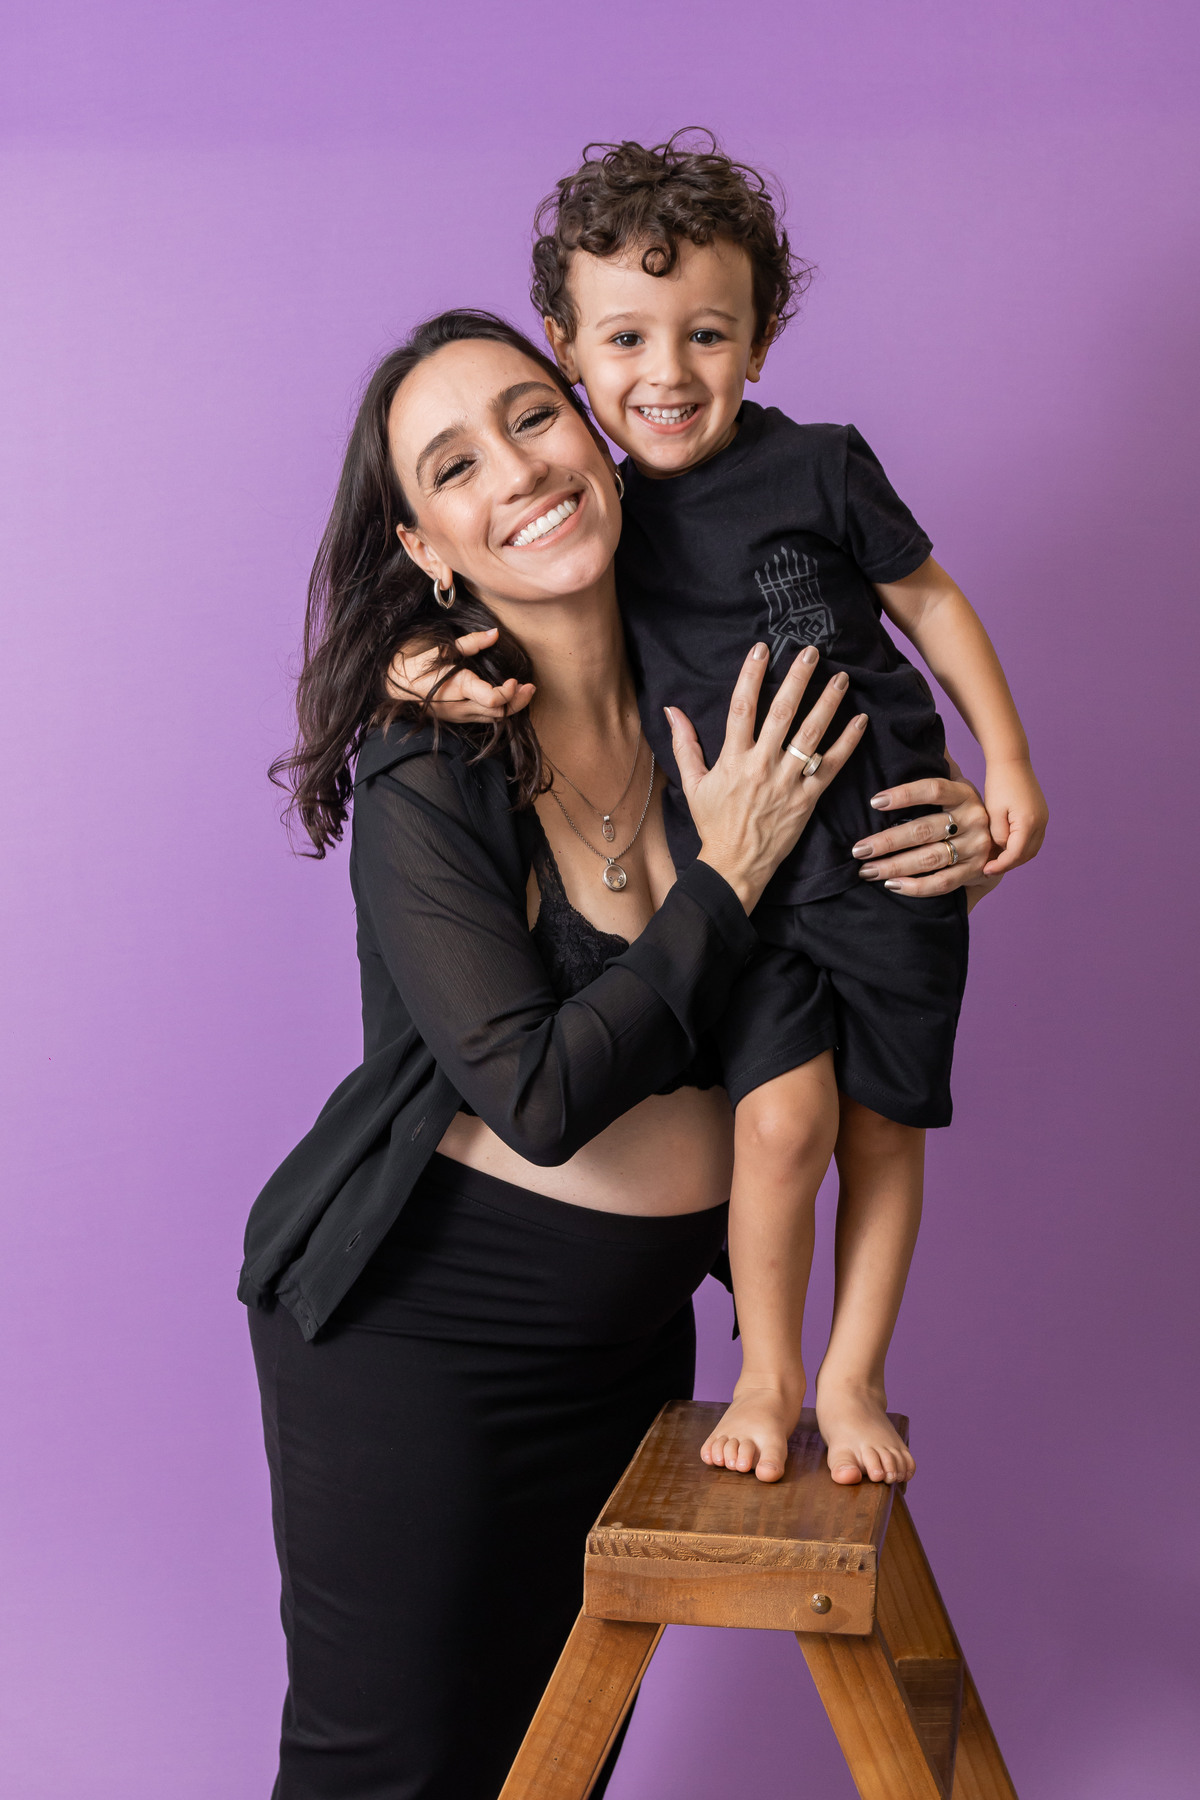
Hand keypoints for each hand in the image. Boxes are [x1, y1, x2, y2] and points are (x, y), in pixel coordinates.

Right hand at [386, 627, 535, 722]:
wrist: (397, 687)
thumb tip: (494, 633)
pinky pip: (486, 719)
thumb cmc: (418, 666)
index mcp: (458, 688)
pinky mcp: (460, 719)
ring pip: (495, 719)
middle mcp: (461, 706)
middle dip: (518, 701)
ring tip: (524, 692)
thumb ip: (471, 643)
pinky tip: (508, 699)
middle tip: (529, 686)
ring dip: (513, 707)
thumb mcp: (442, 650)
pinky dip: (501, 710)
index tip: (513, 680)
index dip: (508, 693)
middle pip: (499, 712)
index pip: (491, 699)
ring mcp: (461, 716)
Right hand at [668, 643, 867, 913]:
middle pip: (782, 713)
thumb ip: (684, 744)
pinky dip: (847, 743)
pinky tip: (860, 720)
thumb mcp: (693, 783)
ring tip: (842, 678)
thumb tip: (671, 710)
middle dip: (798, 679)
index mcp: (733, 759)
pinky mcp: (807, 800)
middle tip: (813, 652)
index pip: (742, 707)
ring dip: (828, 703)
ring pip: (811, 735)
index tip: (762, 649)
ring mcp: (787, 782)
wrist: (735, 865)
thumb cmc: (713, 823)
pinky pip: (831, 767)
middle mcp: (762, 766)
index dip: (751, 675)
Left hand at [852, 777, 998, 902]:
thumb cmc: (962, 811)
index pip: (932, 789)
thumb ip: (936, 764)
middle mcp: (974, 819)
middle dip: (887, 841)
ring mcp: (977, 848)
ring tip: (866, 869)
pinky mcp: (976, 873)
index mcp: (965, 793)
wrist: (1001, 843)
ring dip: (894, 866)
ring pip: (929, 859)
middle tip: (858, 848)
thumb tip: (917, 728)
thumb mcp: (954, 786)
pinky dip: (915, 887)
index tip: (874, 801)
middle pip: (923, 830)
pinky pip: (941, 883)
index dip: (904, 794)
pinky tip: (891, 885)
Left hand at [982, 758, 1047, 874]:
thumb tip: (1002, 851)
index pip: (1016, 855)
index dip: (1001, 865)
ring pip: (1032, 848)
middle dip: (1009, 864)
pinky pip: (1033, 839)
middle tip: (990, 869)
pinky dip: (1021, 847)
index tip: (986, 871)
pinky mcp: (1041, 815)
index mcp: (1029, 823)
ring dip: (1016, 857)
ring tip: (996, 860)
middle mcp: (1041, 823)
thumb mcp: (993, 812)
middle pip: (1027, 855)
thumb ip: (997, 835)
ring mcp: (1044, 819)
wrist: (1012, 761)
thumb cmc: (998, 784)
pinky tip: (1004, 847)